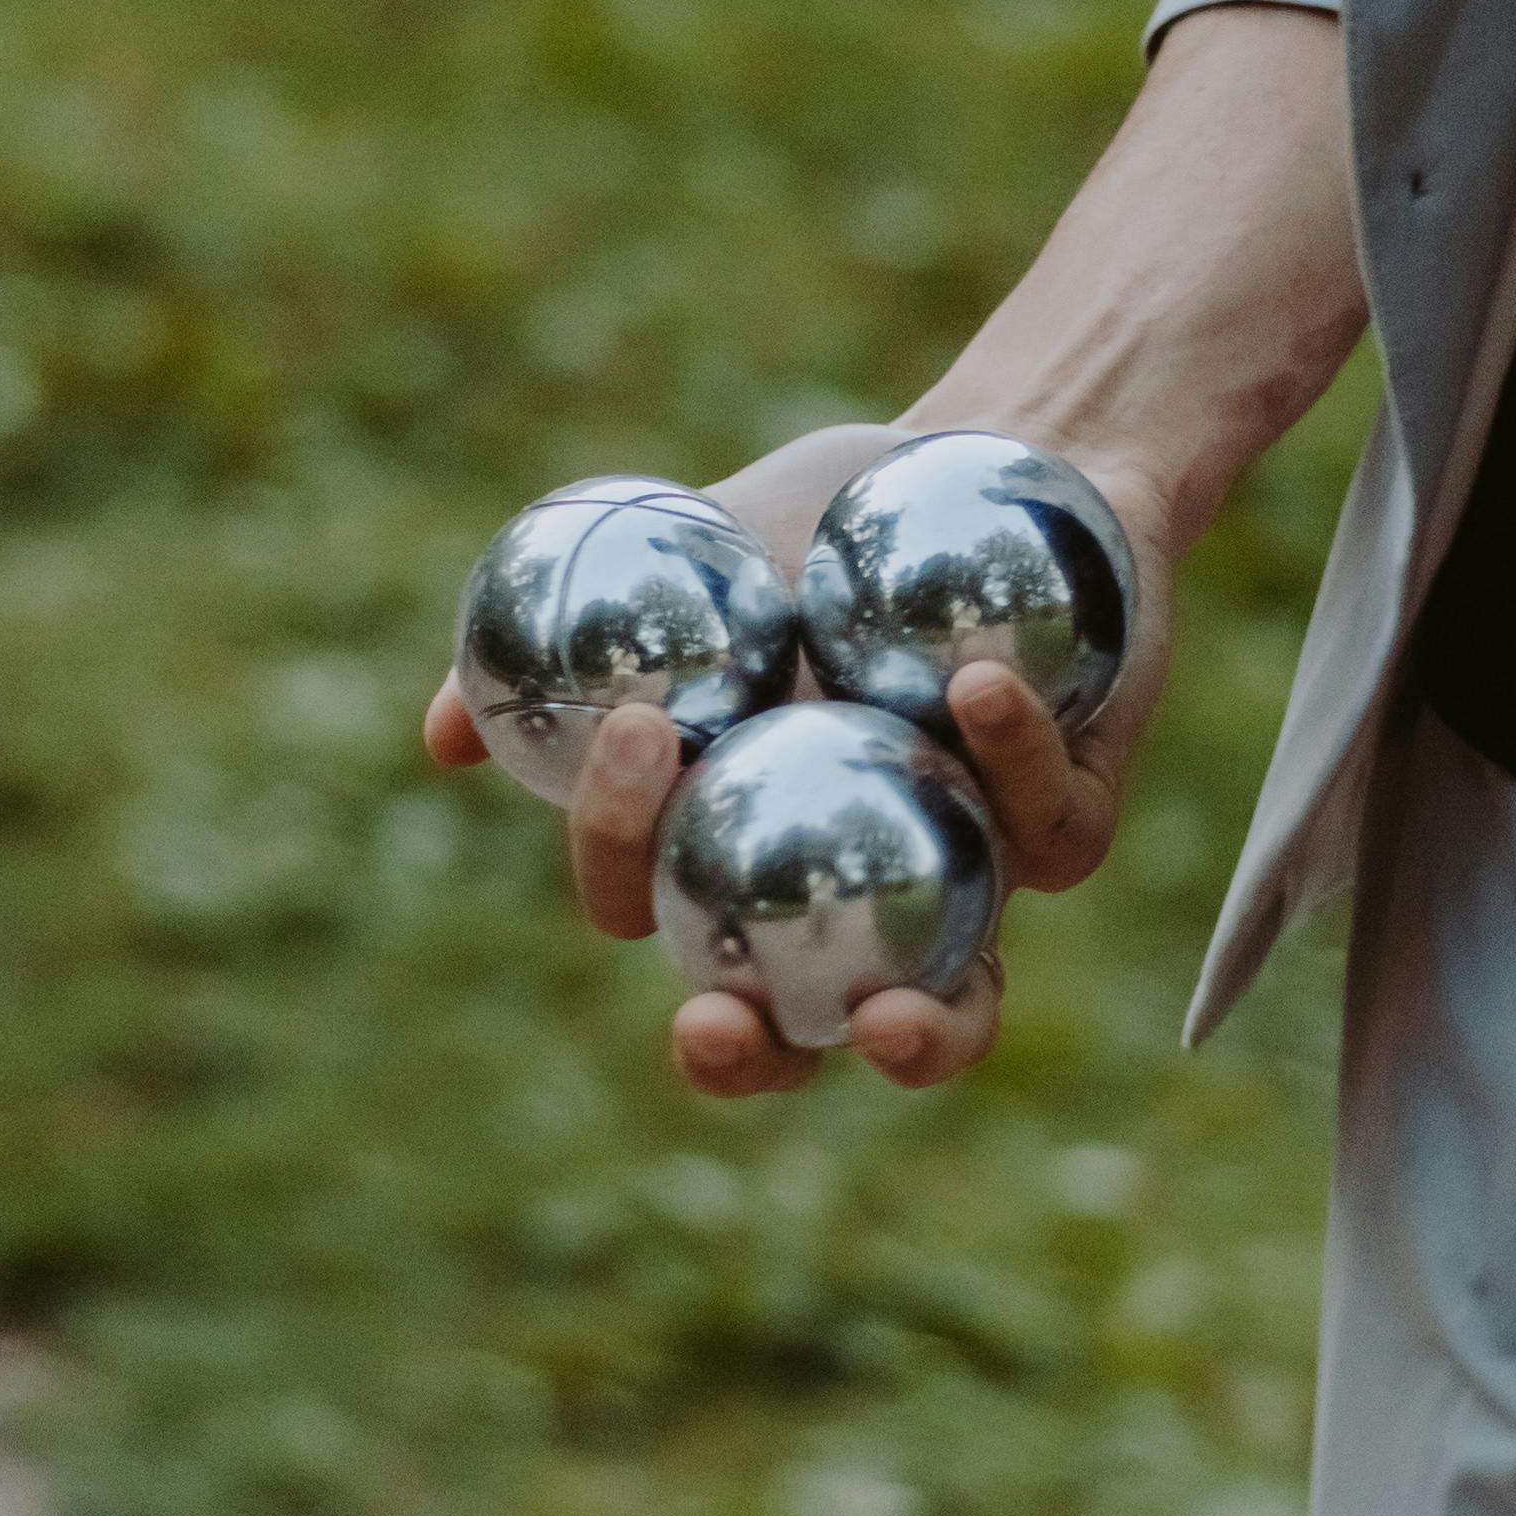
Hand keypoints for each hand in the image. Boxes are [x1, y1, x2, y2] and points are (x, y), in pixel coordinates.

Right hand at [422, 0, 1362, 1107]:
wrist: (998, 452)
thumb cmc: (822, 516)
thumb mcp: (686, 549)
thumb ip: (571, 636)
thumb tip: (438, 736)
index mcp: (739, 851)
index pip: (656, 910)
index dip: (622, 878)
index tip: (635, 755)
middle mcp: (852, 900)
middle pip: (796, 1037)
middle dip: (751, 1063)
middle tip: (718, 1025)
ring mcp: (970, 880)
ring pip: (961, 1012)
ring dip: (929, 1041)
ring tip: (894, 1020)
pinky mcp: (1076, 826)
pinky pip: (1049, 831)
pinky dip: (1012, 764)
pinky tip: (974, 685)